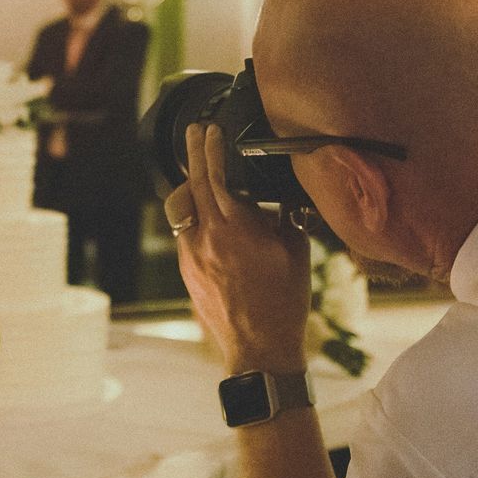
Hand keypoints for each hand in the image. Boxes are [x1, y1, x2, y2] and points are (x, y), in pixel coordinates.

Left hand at [167, 123, 311, 373]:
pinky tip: (209, 219)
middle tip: (195, 132)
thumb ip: (284, 220)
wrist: (260, 348)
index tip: (210, 130)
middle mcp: (206, 238)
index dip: (210, 149)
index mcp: (235, 228)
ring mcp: (192, 256)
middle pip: (192, 184)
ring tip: (202, 175)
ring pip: (181, 209)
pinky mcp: (188, 273)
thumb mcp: (296, 253)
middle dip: (194, 154)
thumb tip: (279, 200)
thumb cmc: (284, 302)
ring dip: (191, 188)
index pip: (216, 176)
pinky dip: (194, 218)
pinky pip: (185, 234)